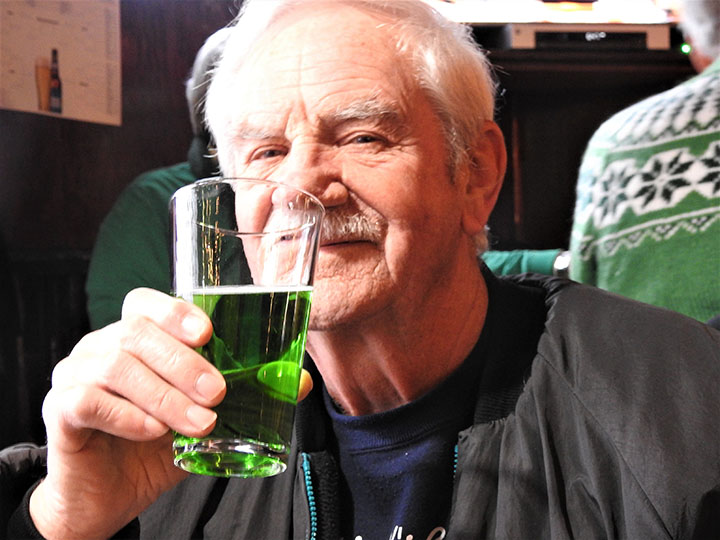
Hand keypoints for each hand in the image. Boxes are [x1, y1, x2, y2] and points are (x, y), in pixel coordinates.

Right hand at [30, 288, 225, 539]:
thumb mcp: (205, 419)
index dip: (174, 311)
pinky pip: (87, 400)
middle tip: (216, 393)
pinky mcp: (59, 409)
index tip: (208, 333)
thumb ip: (245, 397)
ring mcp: (73, 375)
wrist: (106, 497)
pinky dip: (128, 415)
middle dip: (182, 362)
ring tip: (199, 423)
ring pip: (114, 365)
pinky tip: (153, 433)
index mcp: (133, 339)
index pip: (144, 303)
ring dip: (164, 394)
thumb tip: (298, 382)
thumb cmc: (154, 448)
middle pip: (134, 333)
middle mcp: (99, 347)